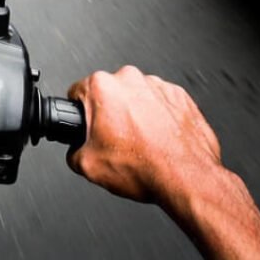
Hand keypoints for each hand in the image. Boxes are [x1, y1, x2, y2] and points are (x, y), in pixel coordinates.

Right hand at [67, 66, 220, 205]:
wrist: (187, 180)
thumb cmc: (145, 168)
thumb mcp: (88, 166)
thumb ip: (72, 152)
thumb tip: (75, 151)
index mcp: (102, 86)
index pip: (78, 92)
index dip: (80, 113)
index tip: (89, 127)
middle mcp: (129, 79)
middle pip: (109, 93)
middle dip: (110, 114)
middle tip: (118, 141)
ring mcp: (157, 85)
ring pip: (136, 97)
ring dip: (136, 114)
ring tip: (143, 143)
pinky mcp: (180, 96)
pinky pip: (162, 103)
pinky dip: (160, 118)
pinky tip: (161, 140)